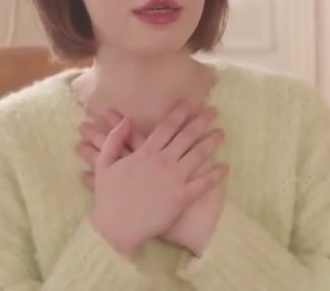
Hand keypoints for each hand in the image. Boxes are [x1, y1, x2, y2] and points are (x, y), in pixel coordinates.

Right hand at [86, 101, 228, 258]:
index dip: (179, 113)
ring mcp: (174, 179)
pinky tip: (225, 167)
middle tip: (213, 111)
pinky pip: (203, 184)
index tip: (190, 103)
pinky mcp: (182, 198)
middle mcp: (163, 162)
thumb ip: (114, 140)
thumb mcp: (104, 164)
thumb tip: (125, 120)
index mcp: (145, 153)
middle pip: (186, 137)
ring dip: (211, 142)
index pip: (166, 127)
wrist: (118, 227)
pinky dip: (215, 175)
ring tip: (222, 132)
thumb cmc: (109, 197)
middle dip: (201, 121)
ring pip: (198, 155)